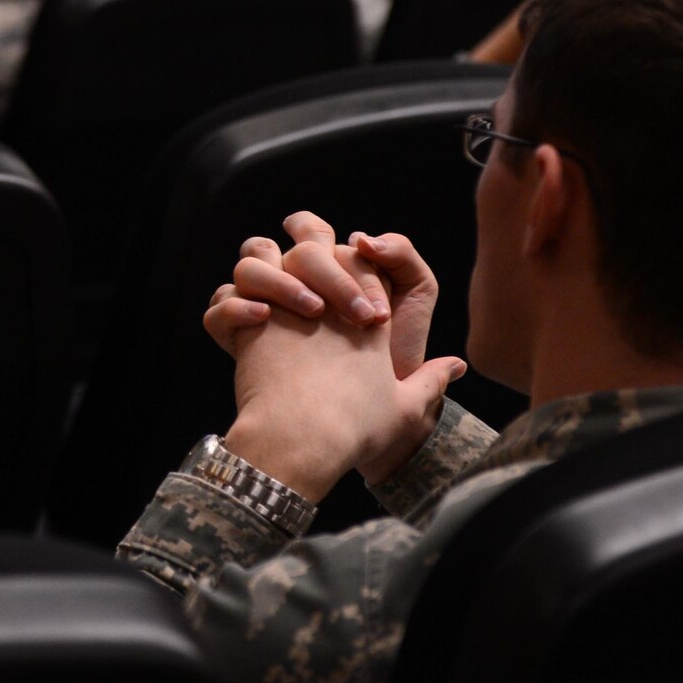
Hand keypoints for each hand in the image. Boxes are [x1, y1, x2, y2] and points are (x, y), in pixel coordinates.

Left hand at [204, 214, 462, 493]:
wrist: (304, 438)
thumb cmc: (356, 428)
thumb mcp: (405, 409)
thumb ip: (431, 382)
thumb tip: (458, 365)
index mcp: (364, 314)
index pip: (356, 259)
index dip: (349, 264)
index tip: (346, 291)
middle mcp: (322, 299)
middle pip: (310, 244)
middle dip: (304, 250)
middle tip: (302, 284)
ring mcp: (282, 305)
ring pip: (257, 258)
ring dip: (258, 272)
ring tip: (266, 301)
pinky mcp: (248, 323)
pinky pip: (224, 302)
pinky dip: (229, 311)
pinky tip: (247, 329)